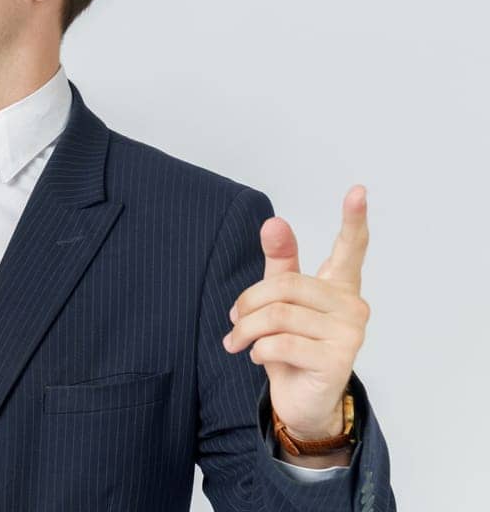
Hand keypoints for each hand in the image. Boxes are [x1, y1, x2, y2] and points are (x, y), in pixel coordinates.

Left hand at [222, 185, 370, 452]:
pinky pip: (281, 343)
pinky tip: (258, 356)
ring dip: (246, 329)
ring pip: (279, 315)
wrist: (302, 401)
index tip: (358, 190)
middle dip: (248, 302)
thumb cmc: (291, 346)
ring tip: (237, 341)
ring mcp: (350, 334)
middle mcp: (352, 306)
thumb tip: (273, 221)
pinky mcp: (337, 361)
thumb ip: (279, 263)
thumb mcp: (280, 302)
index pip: (351, 248)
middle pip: (286, 285)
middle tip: (233, 320)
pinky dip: (258, 349)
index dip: (354, 219)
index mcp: (339, 287)